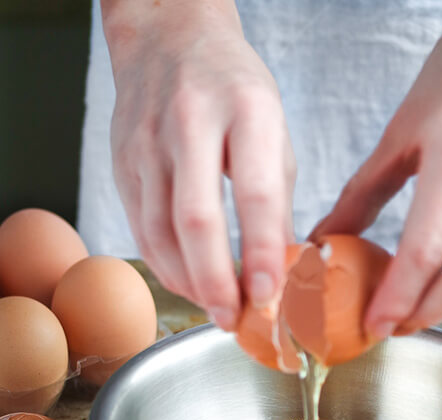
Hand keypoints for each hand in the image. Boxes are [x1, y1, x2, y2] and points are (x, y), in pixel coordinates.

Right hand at [102, 0, 295, 329]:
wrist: (168, 40)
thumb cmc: (234, 90)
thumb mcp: (274, 132)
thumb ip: (278, 200)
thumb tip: (282, 269)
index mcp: (246, 109)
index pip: (256, 193)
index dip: (263, 252)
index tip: (270, 296)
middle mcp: (191, 121)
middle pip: (197, 219)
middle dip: (216, 281)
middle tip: (233, 319)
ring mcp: (148, 141)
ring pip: (160, 231)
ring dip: (188, 282)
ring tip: (214, 309)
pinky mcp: (122, 161)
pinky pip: (140, 228)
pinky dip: (165, 265)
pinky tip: (188, 283)